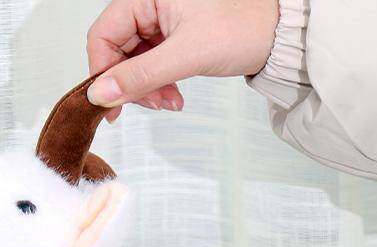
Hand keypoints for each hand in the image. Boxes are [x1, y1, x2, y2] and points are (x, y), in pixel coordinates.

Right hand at [87, 0, 278, 121]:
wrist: (277, 36)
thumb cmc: (241, 29)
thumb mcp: (185, 55)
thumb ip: (139, 76)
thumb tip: (99, 95)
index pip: (104, 34)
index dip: (103, 72)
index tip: (109, 103)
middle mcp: (150, 4)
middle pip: (117, 51)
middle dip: (131, 84)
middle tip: (151, 105)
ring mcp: (161, 21)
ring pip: (134, 63)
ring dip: (146, 90)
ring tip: (169, 103)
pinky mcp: (172, 38)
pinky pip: (151, 66)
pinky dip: (158, 86)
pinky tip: (174, 97)